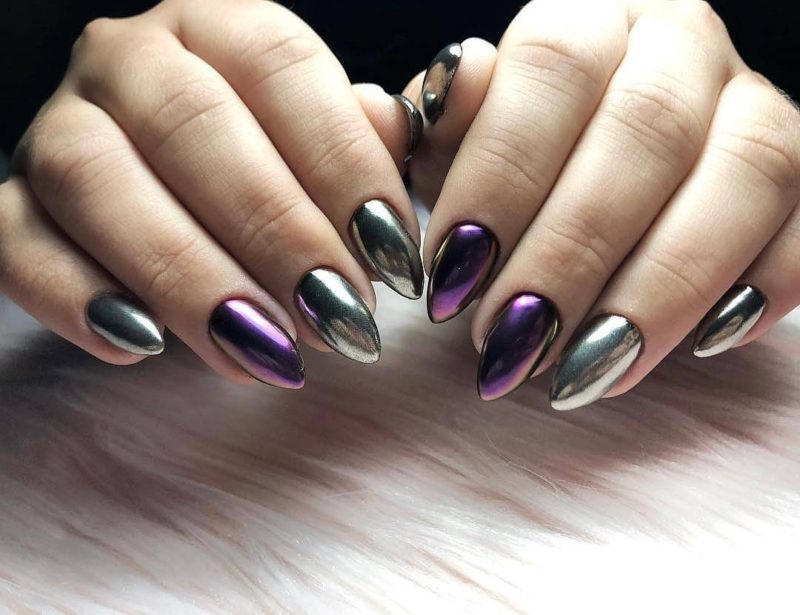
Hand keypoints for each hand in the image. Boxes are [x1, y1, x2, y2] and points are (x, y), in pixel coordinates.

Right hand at [0, 0, 422, 387]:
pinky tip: (142, 347)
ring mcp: (57, 125)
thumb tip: (421, 116)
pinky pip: (16, 241)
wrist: (173, 182)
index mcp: (219, 26)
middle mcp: (130, 58)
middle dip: (275, 234)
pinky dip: (75, 299)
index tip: (394, 263)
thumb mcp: (332, 140)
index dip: (345, 167)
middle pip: (193, 125)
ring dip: (187, 276)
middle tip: (339, 321)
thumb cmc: (274, 164)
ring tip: (263, 353)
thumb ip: (378, 131)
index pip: (283, 70)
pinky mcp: (12, 201)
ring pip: (98, 183)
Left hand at [405, 0, 799, 406]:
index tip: (449, 281)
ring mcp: (755, 105)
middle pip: (645, 134)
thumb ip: (422, 130)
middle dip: (569, 255)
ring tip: (586, 372)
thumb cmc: (515, 159)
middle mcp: (681, 45)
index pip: (551, 71)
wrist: (597, 159)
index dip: (499, 179)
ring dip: (659, 289)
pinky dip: (766, 287)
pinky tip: (705, 343)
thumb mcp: (454, 141)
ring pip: (744, 178)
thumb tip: (383, 120)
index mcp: (587, 19)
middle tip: (508, 345)